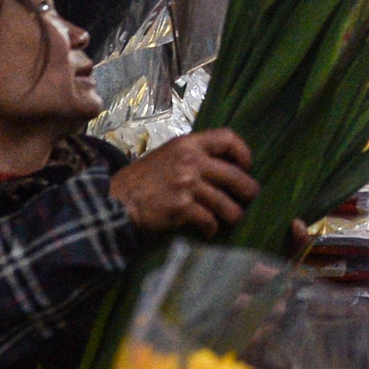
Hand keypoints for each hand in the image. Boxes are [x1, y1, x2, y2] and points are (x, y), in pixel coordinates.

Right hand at [109, 129, 259, 235]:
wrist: (118, 199)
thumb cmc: (143, 178)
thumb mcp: (168, 154)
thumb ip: (193, 155)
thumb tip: (223, 166)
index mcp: (188, 143)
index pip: (227, 138)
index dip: (243, 152)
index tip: (246, 166)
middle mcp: (191, 161)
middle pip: (235, 175)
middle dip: (248, 190)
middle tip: (250, 197)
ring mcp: (187, 184)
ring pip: (226, 203)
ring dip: (234, 214)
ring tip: (233, 219)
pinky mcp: (182, 208)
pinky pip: (209, 220)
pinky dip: (212, 228)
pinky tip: (209, 230)